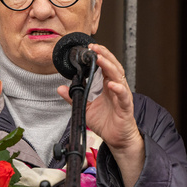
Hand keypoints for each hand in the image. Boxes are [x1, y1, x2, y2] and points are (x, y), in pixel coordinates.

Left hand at [57, 43, 143, 186]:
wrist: (117, 139)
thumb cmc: (106, 123)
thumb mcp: (86, 108)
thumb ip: (74, 97)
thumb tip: (61, 88)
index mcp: (107, 86)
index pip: (105, 66)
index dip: (99, 55)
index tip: (89, 48)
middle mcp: (116, 88)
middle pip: (113, 66)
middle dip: (104, 55)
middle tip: (94, 47)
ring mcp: (122, 96)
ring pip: (118, 77)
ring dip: (109, 66)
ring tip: (100, 59)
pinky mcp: (126, 107)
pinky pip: (123, 96)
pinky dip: (119, 89)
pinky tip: (112, 85)